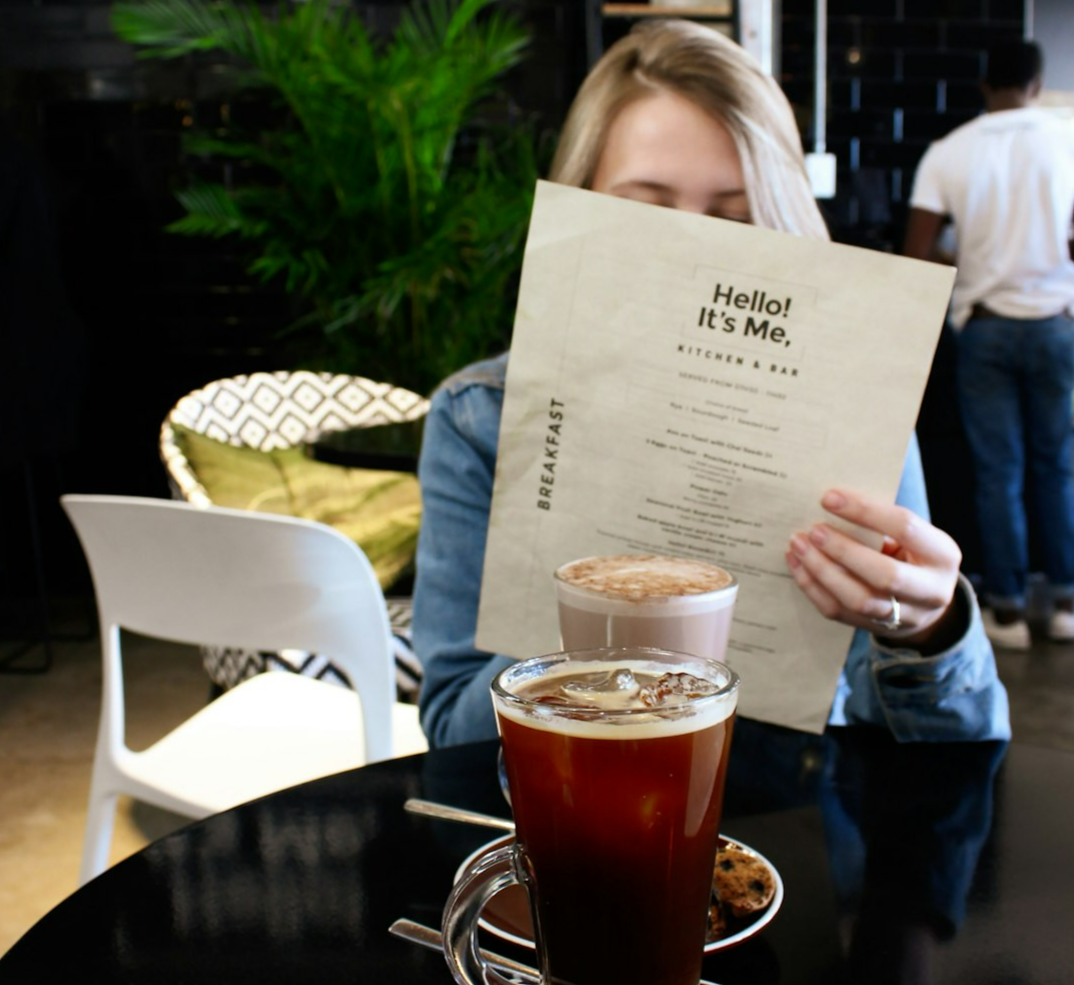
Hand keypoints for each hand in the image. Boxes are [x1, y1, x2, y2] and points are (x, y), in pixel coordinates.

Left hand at [785, 488, 961, 646]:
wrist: (926, 605)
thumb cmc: (912, 555)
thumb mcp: (912, 538)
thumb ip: (882, 525)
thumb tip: (831, 504)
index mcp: (942, 555)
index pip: (904, 527)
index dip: (865, 511)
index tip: (829, 498)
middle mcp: (931, 591)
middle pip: (884, 574)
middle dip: (843, 550)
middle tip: (812, 531)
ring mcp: (905, 617)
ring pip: (858, 599)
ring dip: (822, 571)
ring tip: (798, 546)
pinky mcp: (875, 628)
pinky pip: (838, 611)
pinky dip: (812, 587)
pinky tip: (798, 565)